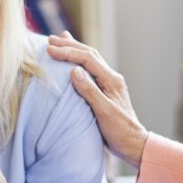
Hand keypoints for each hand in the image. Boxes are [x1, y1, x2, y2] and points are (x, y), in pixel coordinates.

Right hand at [46, 32, 148, 166]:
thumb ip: (90, 91)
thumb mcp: (104, 112)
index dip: (68, 52)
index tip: (50, 50)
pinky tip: (73, 61)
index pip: (88, 59)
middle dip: (69, 45)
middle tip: (50, 39)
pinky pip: (90, 69)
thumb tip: (74, 70)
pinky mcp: (105, 90)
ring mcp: (109, 83)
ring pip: (90, 59)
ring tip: (61, 40)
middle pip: (89, 54)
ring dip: (75, 49)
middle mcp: (111, 78)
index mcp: (112, 80)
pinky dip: (79, 60)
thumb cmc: (119, 131)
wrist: (133, 143)